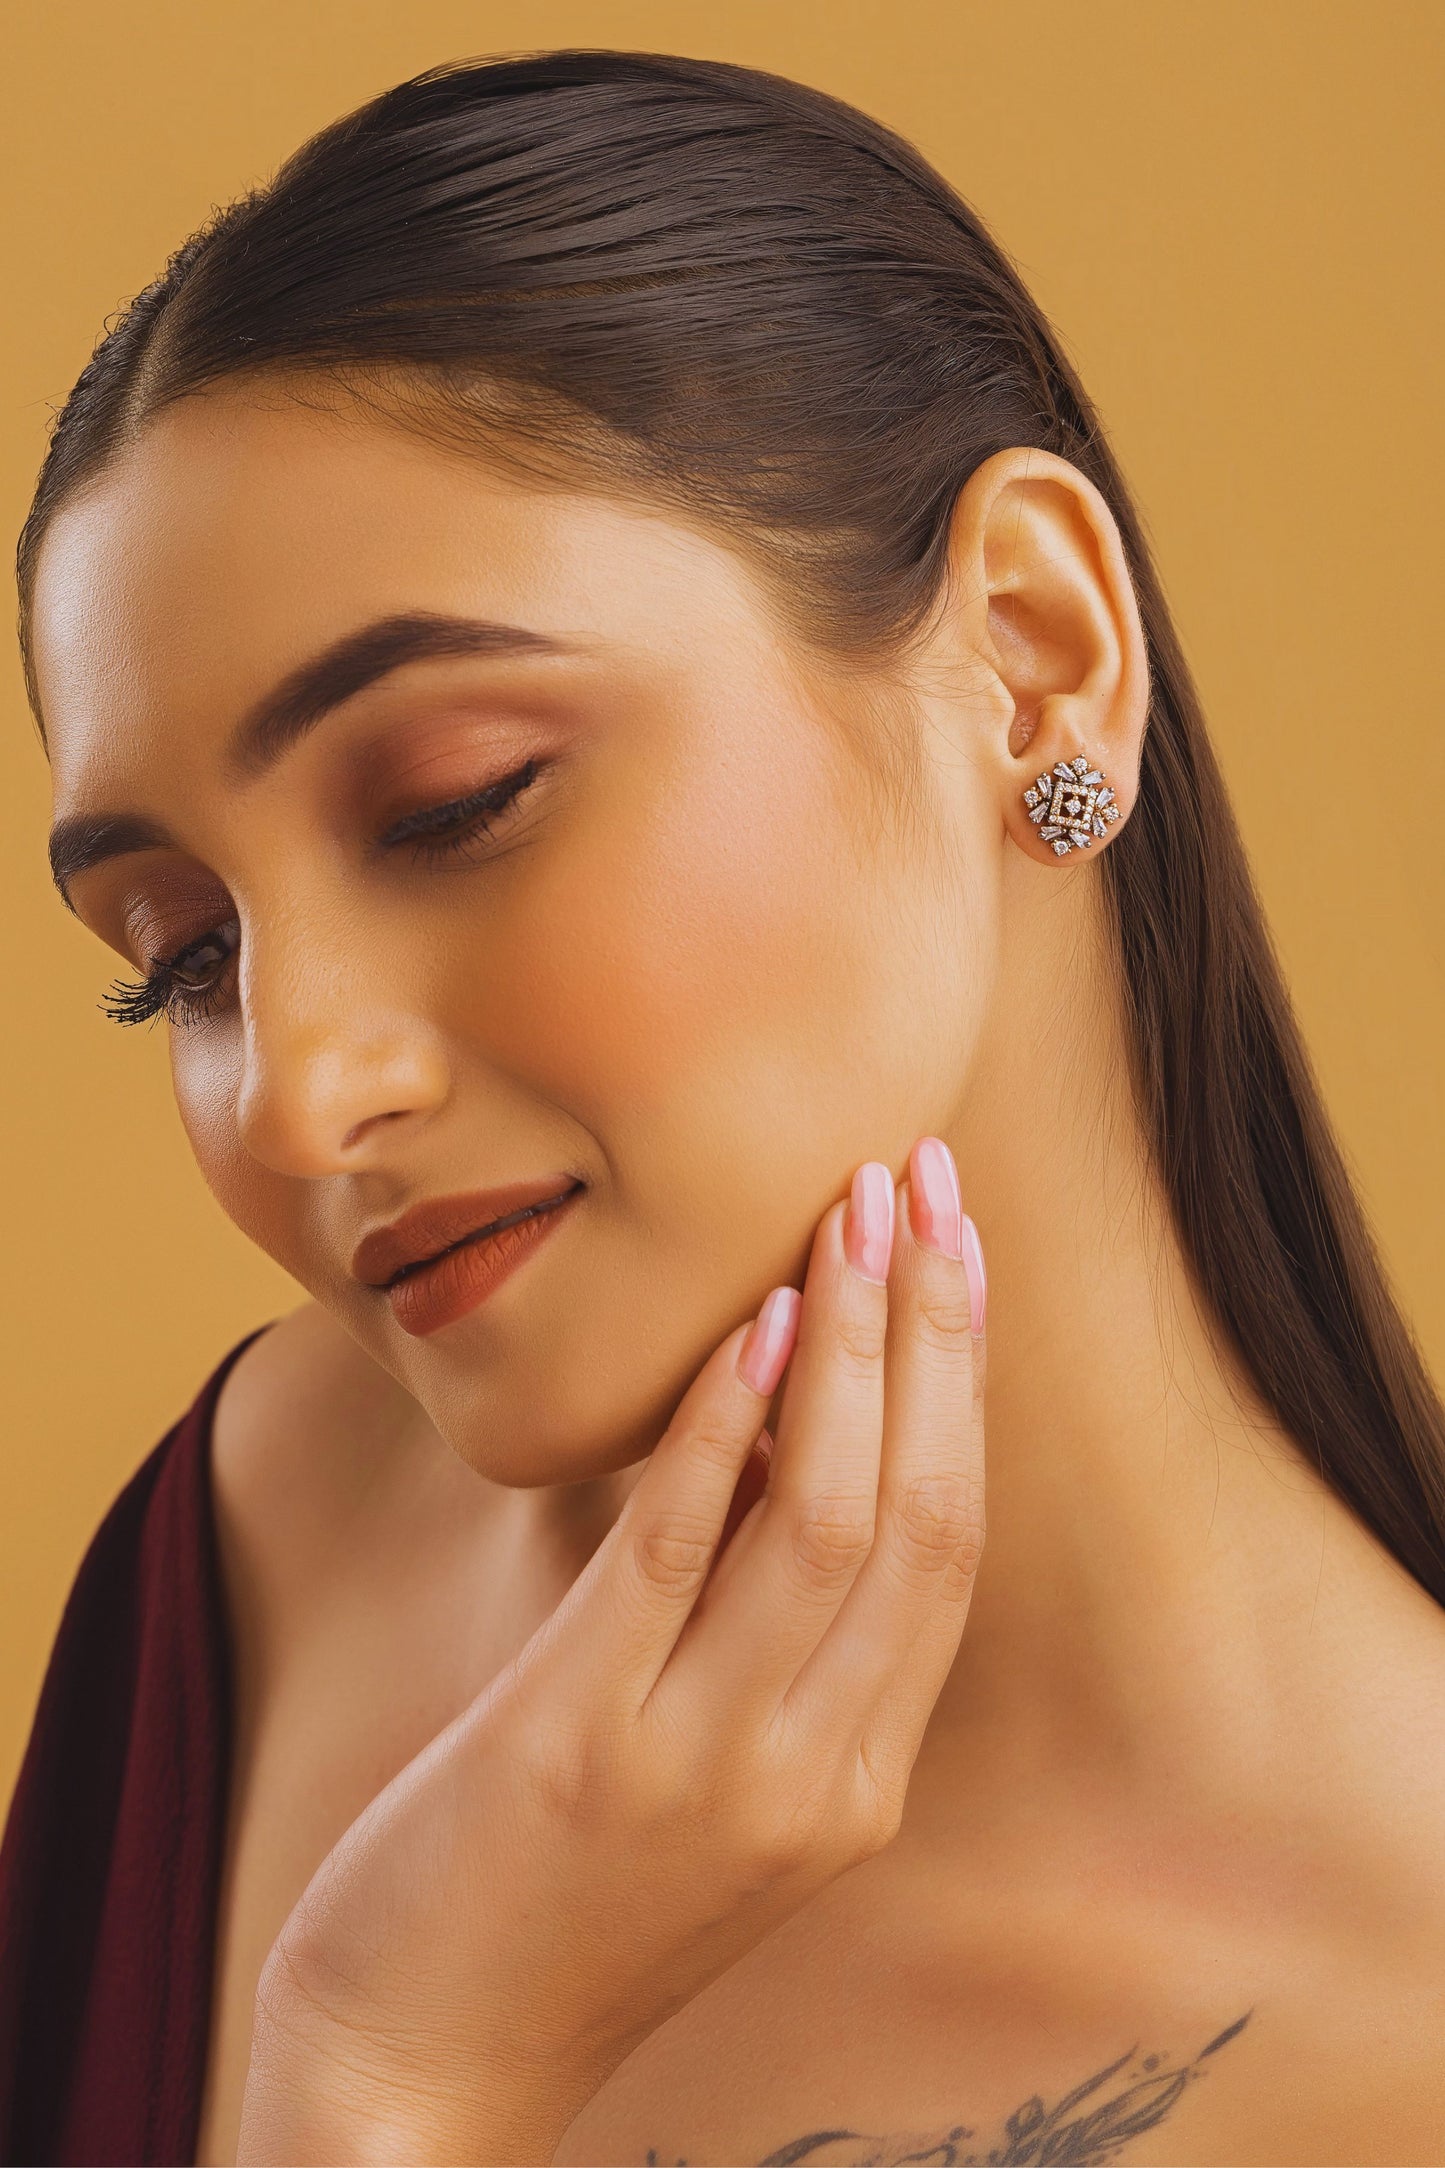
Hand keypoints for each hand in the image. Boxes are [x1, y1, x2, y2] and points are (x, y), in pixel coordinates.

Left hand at [236, 1135, 986, 2165]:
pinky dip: (722, 1427)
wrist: (425, 2062)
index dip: (967, 1384)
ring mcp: (703, 1762)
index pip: (952, 1544)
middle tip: (930, 1182)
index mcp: (858, 1780)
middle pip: (919, 1514)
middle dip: (936, 1333)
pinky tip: (750, 1323)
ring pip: (825, 1518)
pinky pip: (675, 1550)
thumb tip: (787, 1423)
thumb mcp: (714, 1779)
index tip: (963, 1252)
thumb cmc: (563, 1898)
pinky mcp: (577, 1738)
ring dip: (849, 1347)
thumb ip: (771, 1635)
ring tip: (853, 1212)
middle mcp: (814, 1775)